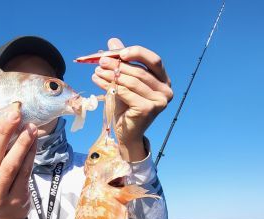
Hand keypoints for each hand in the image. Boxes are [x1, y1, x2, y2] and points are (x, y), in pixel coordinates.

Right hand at [0, 103, 36, 218]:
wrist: (4, 216)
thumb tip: (0, 115)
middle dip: (3, 132)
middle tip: (14, 113)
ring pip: (10, 165)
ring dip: (21, 143)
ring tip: (30, 126)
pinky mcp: (15, 201)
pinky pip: (24, 173)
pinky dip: (30, 154)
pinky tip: (34, 140)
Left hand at [92, 38, 172, 160]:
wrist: (127, 132)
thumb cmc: (126, 106)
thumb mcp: (124, 81)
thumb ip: (122, 62)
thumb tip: (112, 41)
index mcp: (164, 80)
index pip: (154, 61)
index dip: (138, 53)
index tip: (120, 53)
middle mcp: (166, 90)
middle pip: (140, 71)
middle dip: (118, 65)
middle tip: (100, 62)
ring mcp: (160, 101)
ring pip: (132, 81)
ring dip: (111, 75)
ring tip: (96, 71)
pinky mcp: (148, 109)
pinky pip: (126, 92)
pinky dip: (110, 85)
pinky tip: (98, 81)